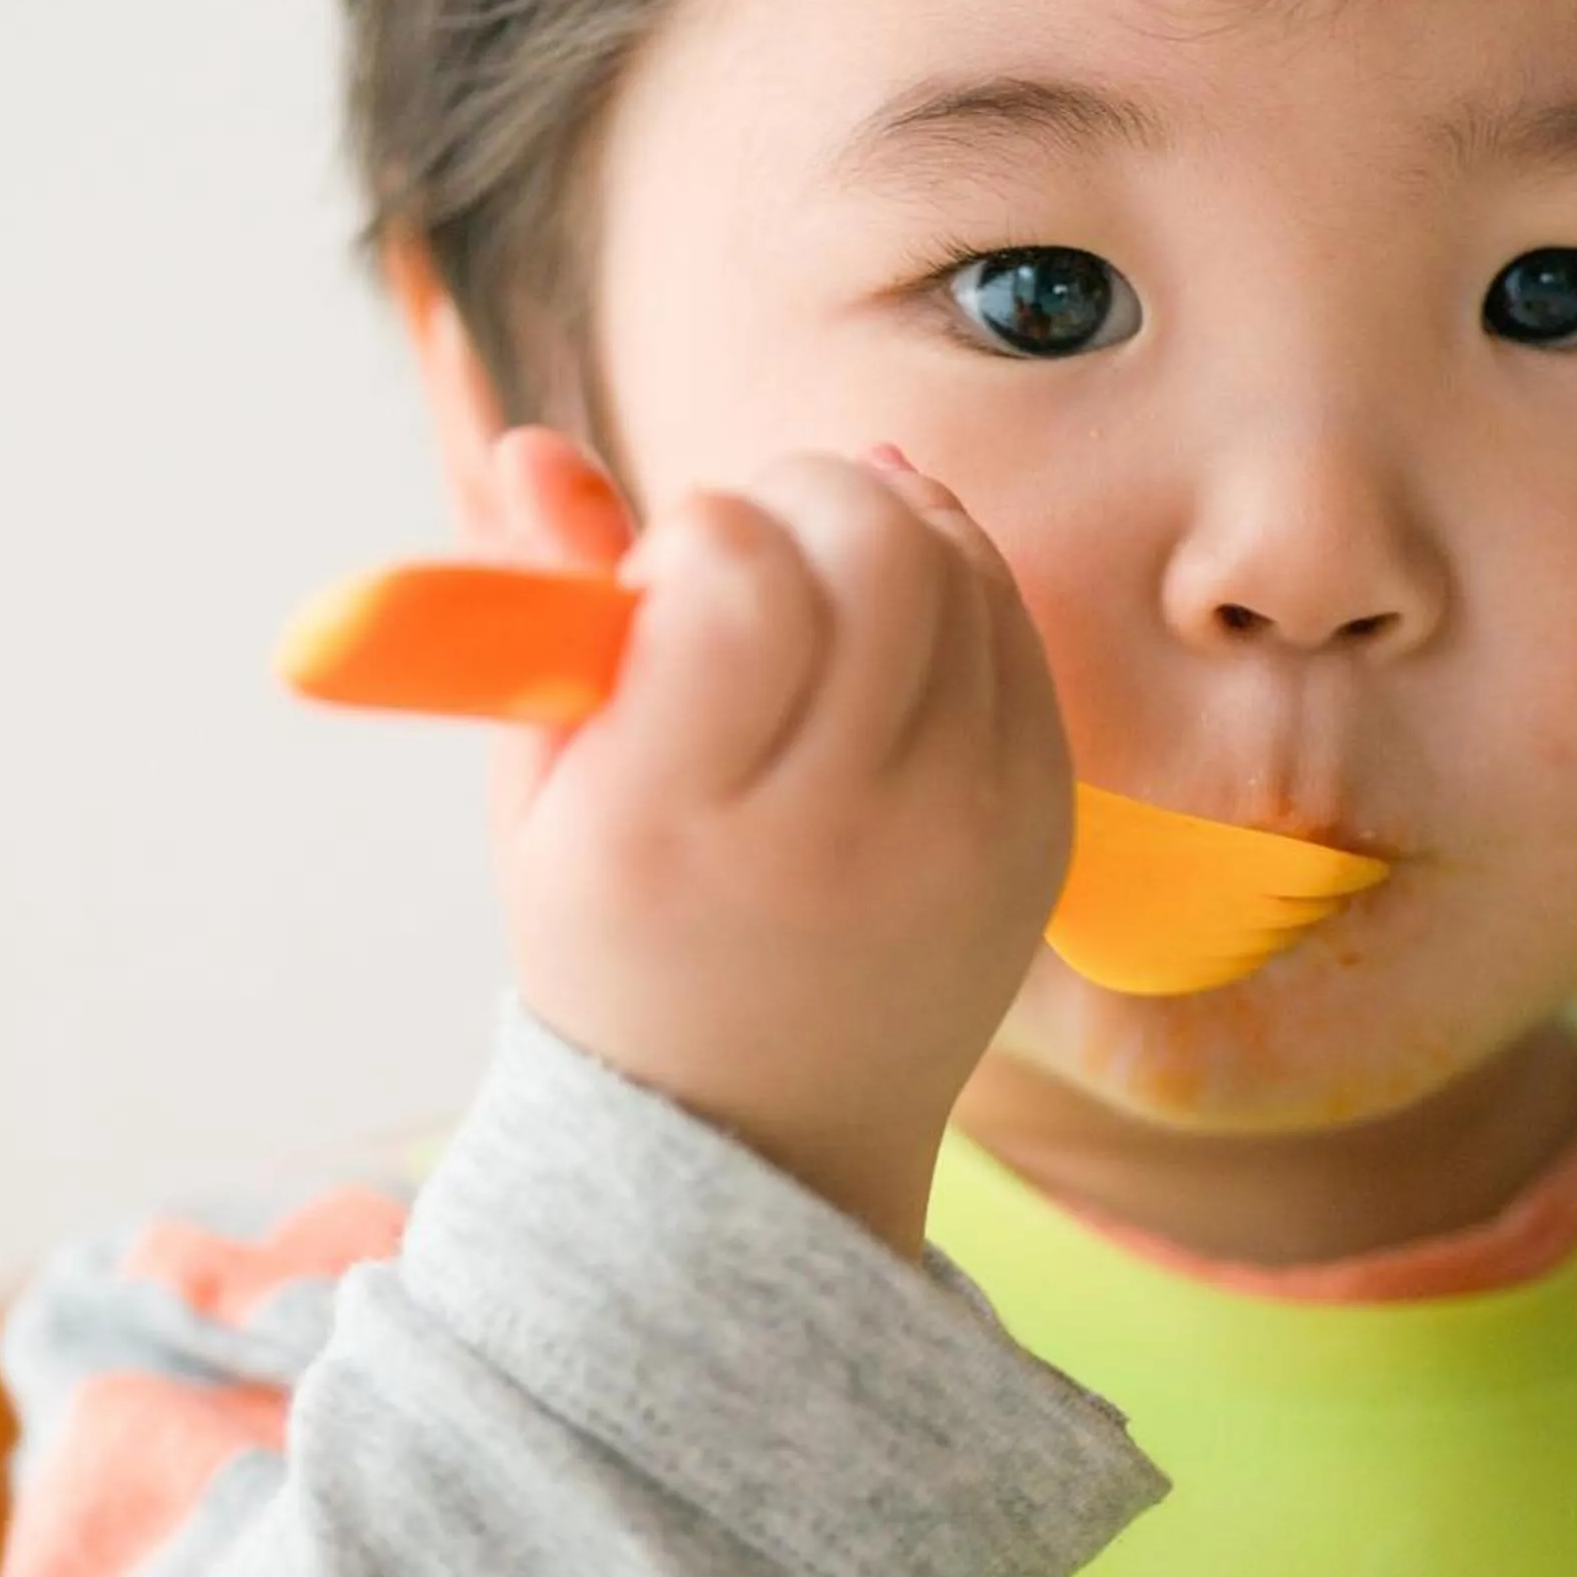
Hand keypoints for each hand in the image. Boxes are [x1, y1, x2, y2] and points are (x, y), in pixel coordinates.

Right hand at [479, 427, 1070, 1257]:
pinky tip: (887, 620)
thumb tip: (535, 439)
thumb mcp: (543, 794)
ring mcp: (962, 839)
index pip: (739, 581)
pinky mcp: (1041, 831)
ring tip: (815, 579)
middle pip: (877, 551)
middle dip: (805, 491)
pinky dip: (952, 583)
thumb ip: (546, 612)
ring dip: (881, 522)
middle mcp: (835, 838)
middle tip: (755, 538)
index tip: (669, 570)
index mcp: (671, 830)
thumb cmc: (624, 936)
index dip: (704, 527)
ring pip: (958, 567)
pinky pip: (1016, 628)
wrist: (767, 1136)